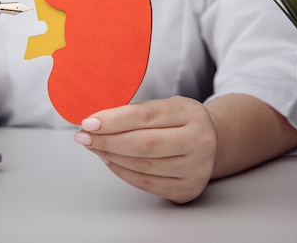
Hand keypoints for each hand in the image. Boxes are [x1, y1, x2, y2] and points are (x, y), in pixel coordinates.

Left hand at [74, 96, 216, 202]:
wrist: (213, 142)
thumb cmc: (179, 121)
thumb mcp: (165, 107)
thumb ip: (134, 113)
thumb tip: (94, 122)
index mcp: (191, 113)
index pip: (145, 116)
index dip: (113, 120)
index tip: (88, 122)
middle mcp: (199, 141)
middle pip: (143, 144)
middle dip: (107, 140)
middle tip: (83, 136)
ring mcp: (195, 168)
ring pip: (142, 165)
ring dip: (110, 156)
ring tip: (94, 146)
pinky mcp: (187, 189)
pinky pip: (145, 182)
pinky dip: (122, 171)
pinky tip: (109, 160)